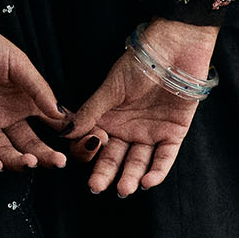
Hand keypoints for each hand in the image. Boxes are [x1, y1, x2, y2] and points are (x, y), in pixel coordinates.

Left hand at [0, 11, 71, 172]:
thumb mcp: (18, 63)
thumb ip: (38, 88)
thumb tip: (61, 115)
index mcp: (26, 101)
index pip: (51, 124)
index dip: (66, 136)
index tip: (83, 145)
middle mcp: (8, 116)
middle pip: (29, 144)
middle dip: (44, 156)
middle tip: (58, 163)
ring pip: (4, 151)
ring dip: (17, 161)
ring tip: (29, 163)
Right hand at [65, 19, 218, 196]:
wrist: (173, 48)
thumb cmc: (139, 61)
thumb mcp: (110, 87)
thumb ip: (90, 112)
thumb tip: (64, 133)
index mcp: (108, 119)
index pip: (93, 144)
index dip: (88, 151)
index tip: (87, 151)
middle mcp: (127, 130)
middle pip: (114, 159)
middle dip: (105, 174)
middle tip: (97, 187)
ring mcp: (150, 133)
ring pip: (138, 162)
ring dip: (130, 177)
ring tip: (123, 189)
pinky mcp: (173, 133)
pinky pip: (164, 157)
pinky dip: (156, 171)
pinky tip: (146, 182)